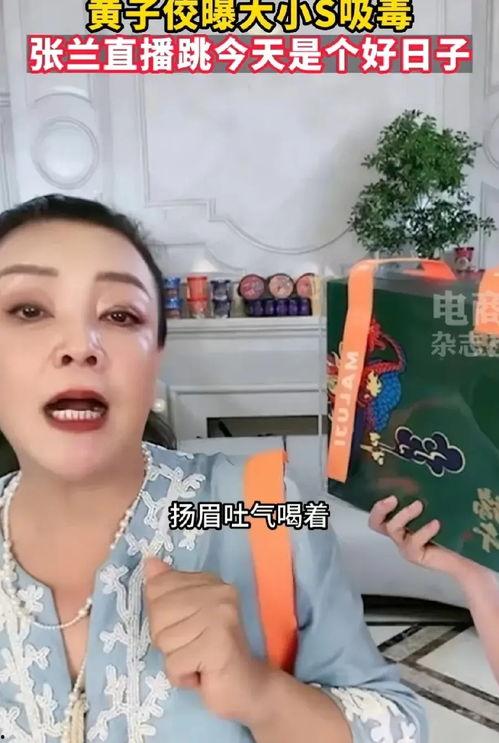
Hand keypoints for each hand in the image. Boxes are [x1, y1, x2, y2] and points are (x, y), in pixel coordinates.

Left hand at [143, 557, 272, 723]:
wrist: (247, 687)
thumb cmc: (210, 653)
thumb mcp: (184, 617)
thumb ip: (167, 589)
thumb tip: (149, 562)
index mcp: (209, 581)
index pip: (157, 587)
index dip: (161, 617)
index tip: (185, 628)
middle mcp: (219, 592)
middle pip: (158, 613)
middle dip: (166, 640)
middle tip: (192, 648)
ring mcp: (221, 616)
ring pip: (164, 640)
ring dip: (176, 660)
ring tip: (199, 660)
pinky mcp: (219, 645)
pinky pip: (174, 664)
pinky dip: (182, 676)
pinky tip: (203, 673)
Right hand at [368, 495, 480, 579]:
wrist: (468, 556)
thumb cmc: (453, 530)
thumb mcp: (438, 509)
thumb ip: (428, 497)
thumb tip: (426, 472)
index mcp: (401, 521)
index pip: (379, 513)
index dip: (378, 504)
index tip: (390, 492)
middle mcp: (400, 533)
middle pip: (375, 523)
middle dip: (380, 509)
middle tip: (393, 499)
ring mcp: (406, 545)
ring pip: (393, 529)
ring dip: (404, 514)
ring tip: (419, 505)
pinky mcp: (415, 555)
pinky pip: (413, 541)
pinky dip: (423, 530)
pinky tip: (436, 523)